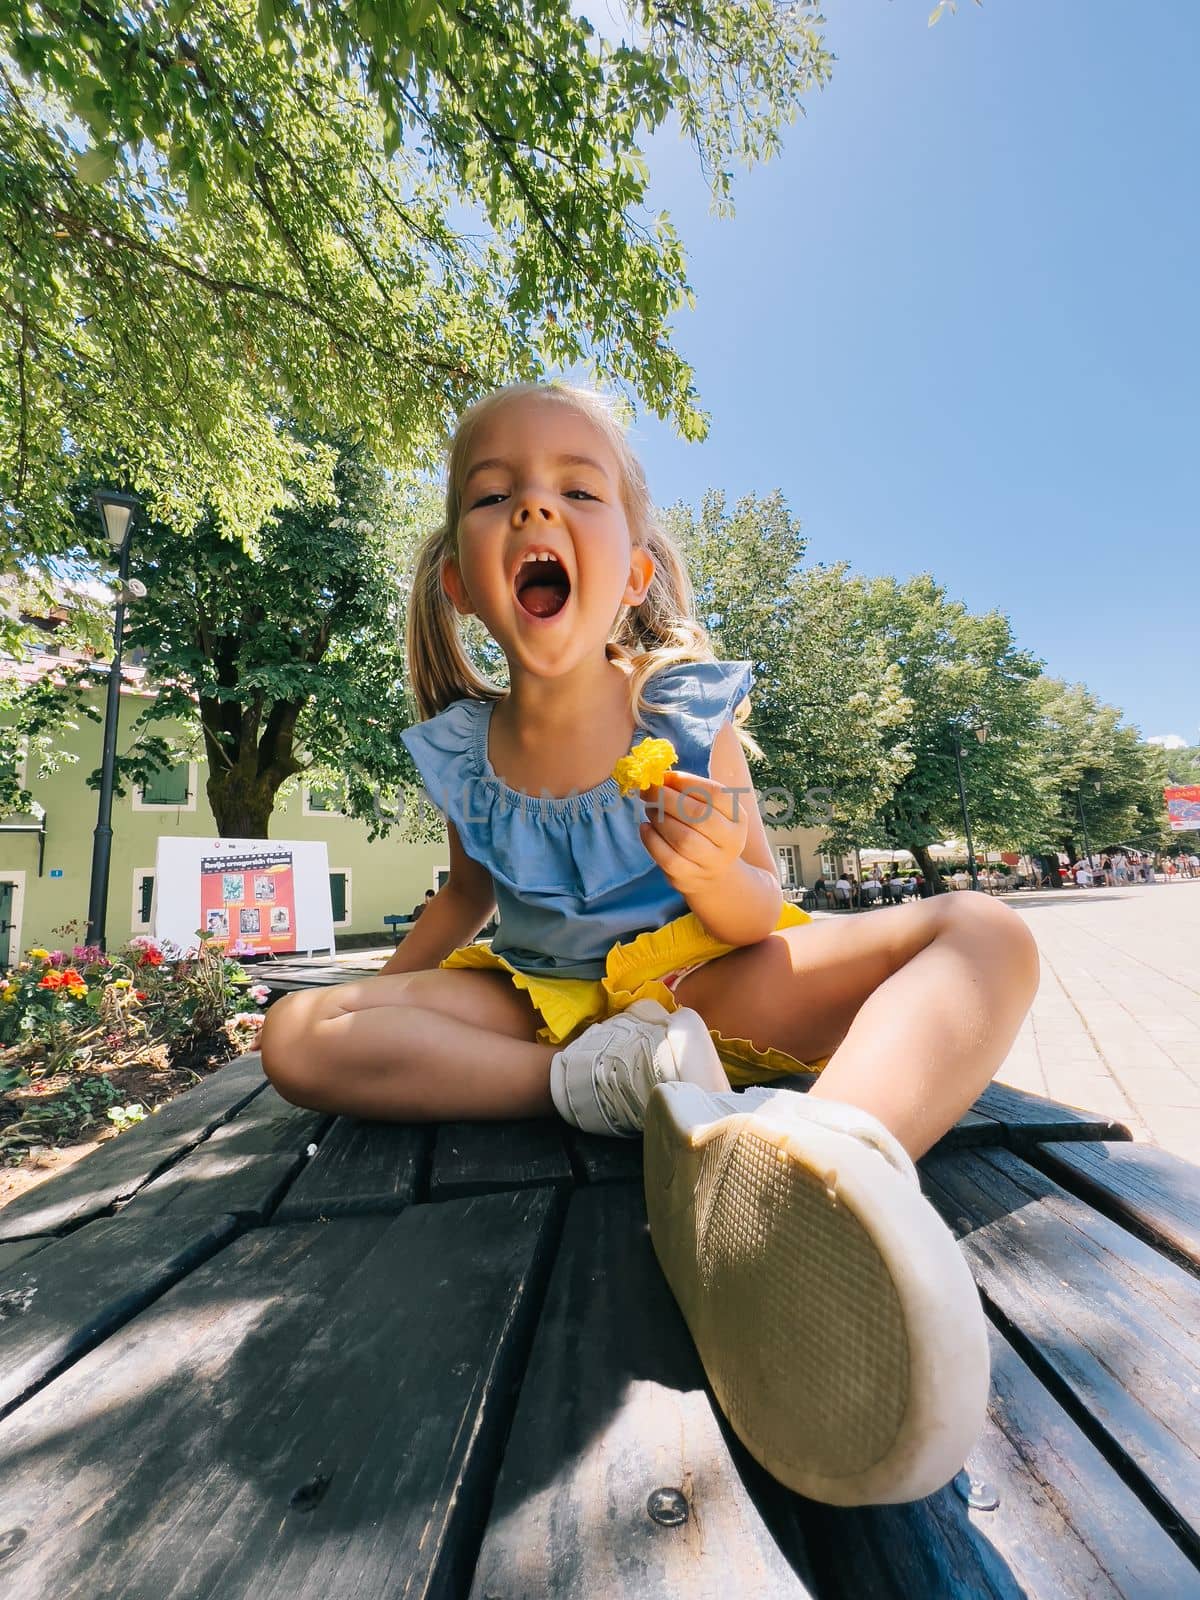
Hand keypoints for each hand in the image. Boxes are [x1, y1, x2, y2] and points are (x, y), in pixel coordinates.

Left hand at [637, 769, 748, 896]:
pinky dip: (651, 840)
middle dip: (668, 799)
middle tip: (649, 791)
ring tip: (650, 809)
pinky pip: (668, 859)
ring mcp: (711, 863)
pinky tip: (645, 828)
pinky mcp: (690, 878)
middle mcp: (730, 842)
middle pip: (698, 816)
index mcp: (738, 818)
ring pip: (683, 839)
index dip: (688, 782)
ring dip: (660, 819)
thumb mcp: (711, 810)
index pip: (716, 795)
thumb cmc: (708, 832)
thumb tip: (660, 778)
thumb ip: (690, 792)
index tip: (665, 777)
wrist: (715, 875)